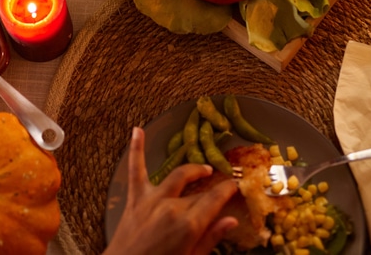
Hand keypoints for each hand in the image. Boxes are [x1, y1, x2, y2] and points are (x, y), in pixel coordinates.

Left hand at [102, 127, 237, 254]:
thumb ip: (211, 238)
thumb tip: (232, 221)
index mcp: (189, 225)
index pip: (215, 200)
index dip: (227, 190)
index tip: (235, 184)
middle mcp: (172, 207)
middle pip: (198, 192)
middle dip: (212, 187)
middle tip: (222, 184)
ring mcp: (152, 200)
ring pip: (177, 176)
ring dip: (192, 170)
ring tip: (202, 168)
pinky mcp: (135, 198)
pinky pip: (136, 170)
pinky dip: (136, 149)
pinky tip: (137, 130)